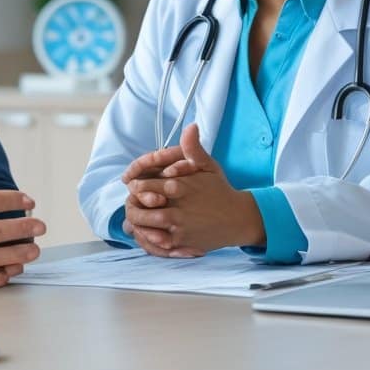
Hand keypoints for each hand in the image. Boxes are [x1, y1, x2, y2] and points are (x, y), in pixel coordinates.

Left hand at [122, 124, 263, 255]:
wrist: (238, 219)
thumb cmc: (220, 190)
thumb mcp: (209, 166)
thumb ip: (194, 148)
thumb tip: (191, 126)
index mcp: (179, 187)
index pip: (143, 187)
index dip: (135, 187)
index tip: (134, 187)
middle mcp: (176, 209)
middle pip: (139, 208)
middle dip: (132, 206)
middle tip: (131, 204)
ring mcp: (178, 228)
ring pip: (144, 227)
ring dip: (136, 222)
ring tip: (136, 219)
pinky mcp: (181, 243)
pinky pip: (155, 243)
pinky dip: (147, 238)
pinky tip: (147, 233)